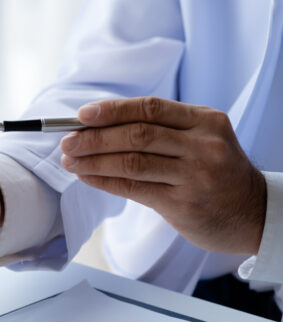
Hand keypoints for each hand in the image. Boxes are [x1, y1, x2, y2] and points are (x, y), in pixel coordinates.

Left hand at [60, 96, 265, 253]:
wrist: (253, 213)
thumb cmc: (218, 172)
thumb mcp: (203, 139)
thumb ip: (163, 129)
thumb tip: (101, 124)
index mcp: (205, 121)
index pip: (150, 108)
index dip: (113, 110)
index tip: (82, 115)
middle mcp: (203, 145)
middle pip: (138, 134)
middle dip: (95, 137)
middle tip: (68, 141)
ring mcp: (195, 176)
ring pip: (133, 162)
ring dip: (95, 161)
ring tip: (71, 160)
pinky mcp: (184, 204)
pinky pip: (135, 189)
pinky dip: (106, 181)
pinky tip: (88, 177)